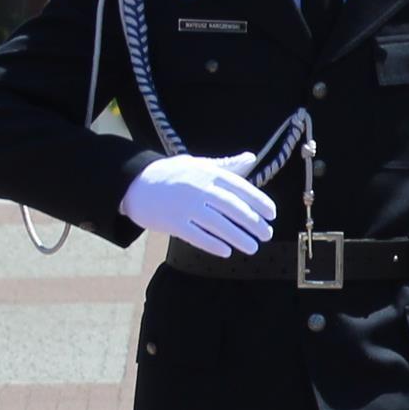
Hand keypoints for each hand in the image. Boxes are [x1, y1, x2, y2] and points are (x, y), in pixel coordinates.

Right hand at [119, 153, 274, 258]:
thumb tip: (251, 157)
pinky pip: (196, 236)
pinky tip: (227, 251)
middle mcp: (198, 188)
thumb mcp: (198, 163)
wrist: (135, 183)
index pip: (240, 187)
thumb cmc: (172, 174)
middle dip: (253, 222)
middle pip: (232, 207)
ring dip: (238, 237)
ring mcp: (185, 205)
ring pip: (217, 224)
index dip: (259, 201)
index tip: (272, 214)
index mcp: (208, 173)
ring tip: (253, 247)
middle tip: (267, 234)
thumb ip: (226, 165)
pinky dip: (213, 244)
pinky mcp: (172, 222)